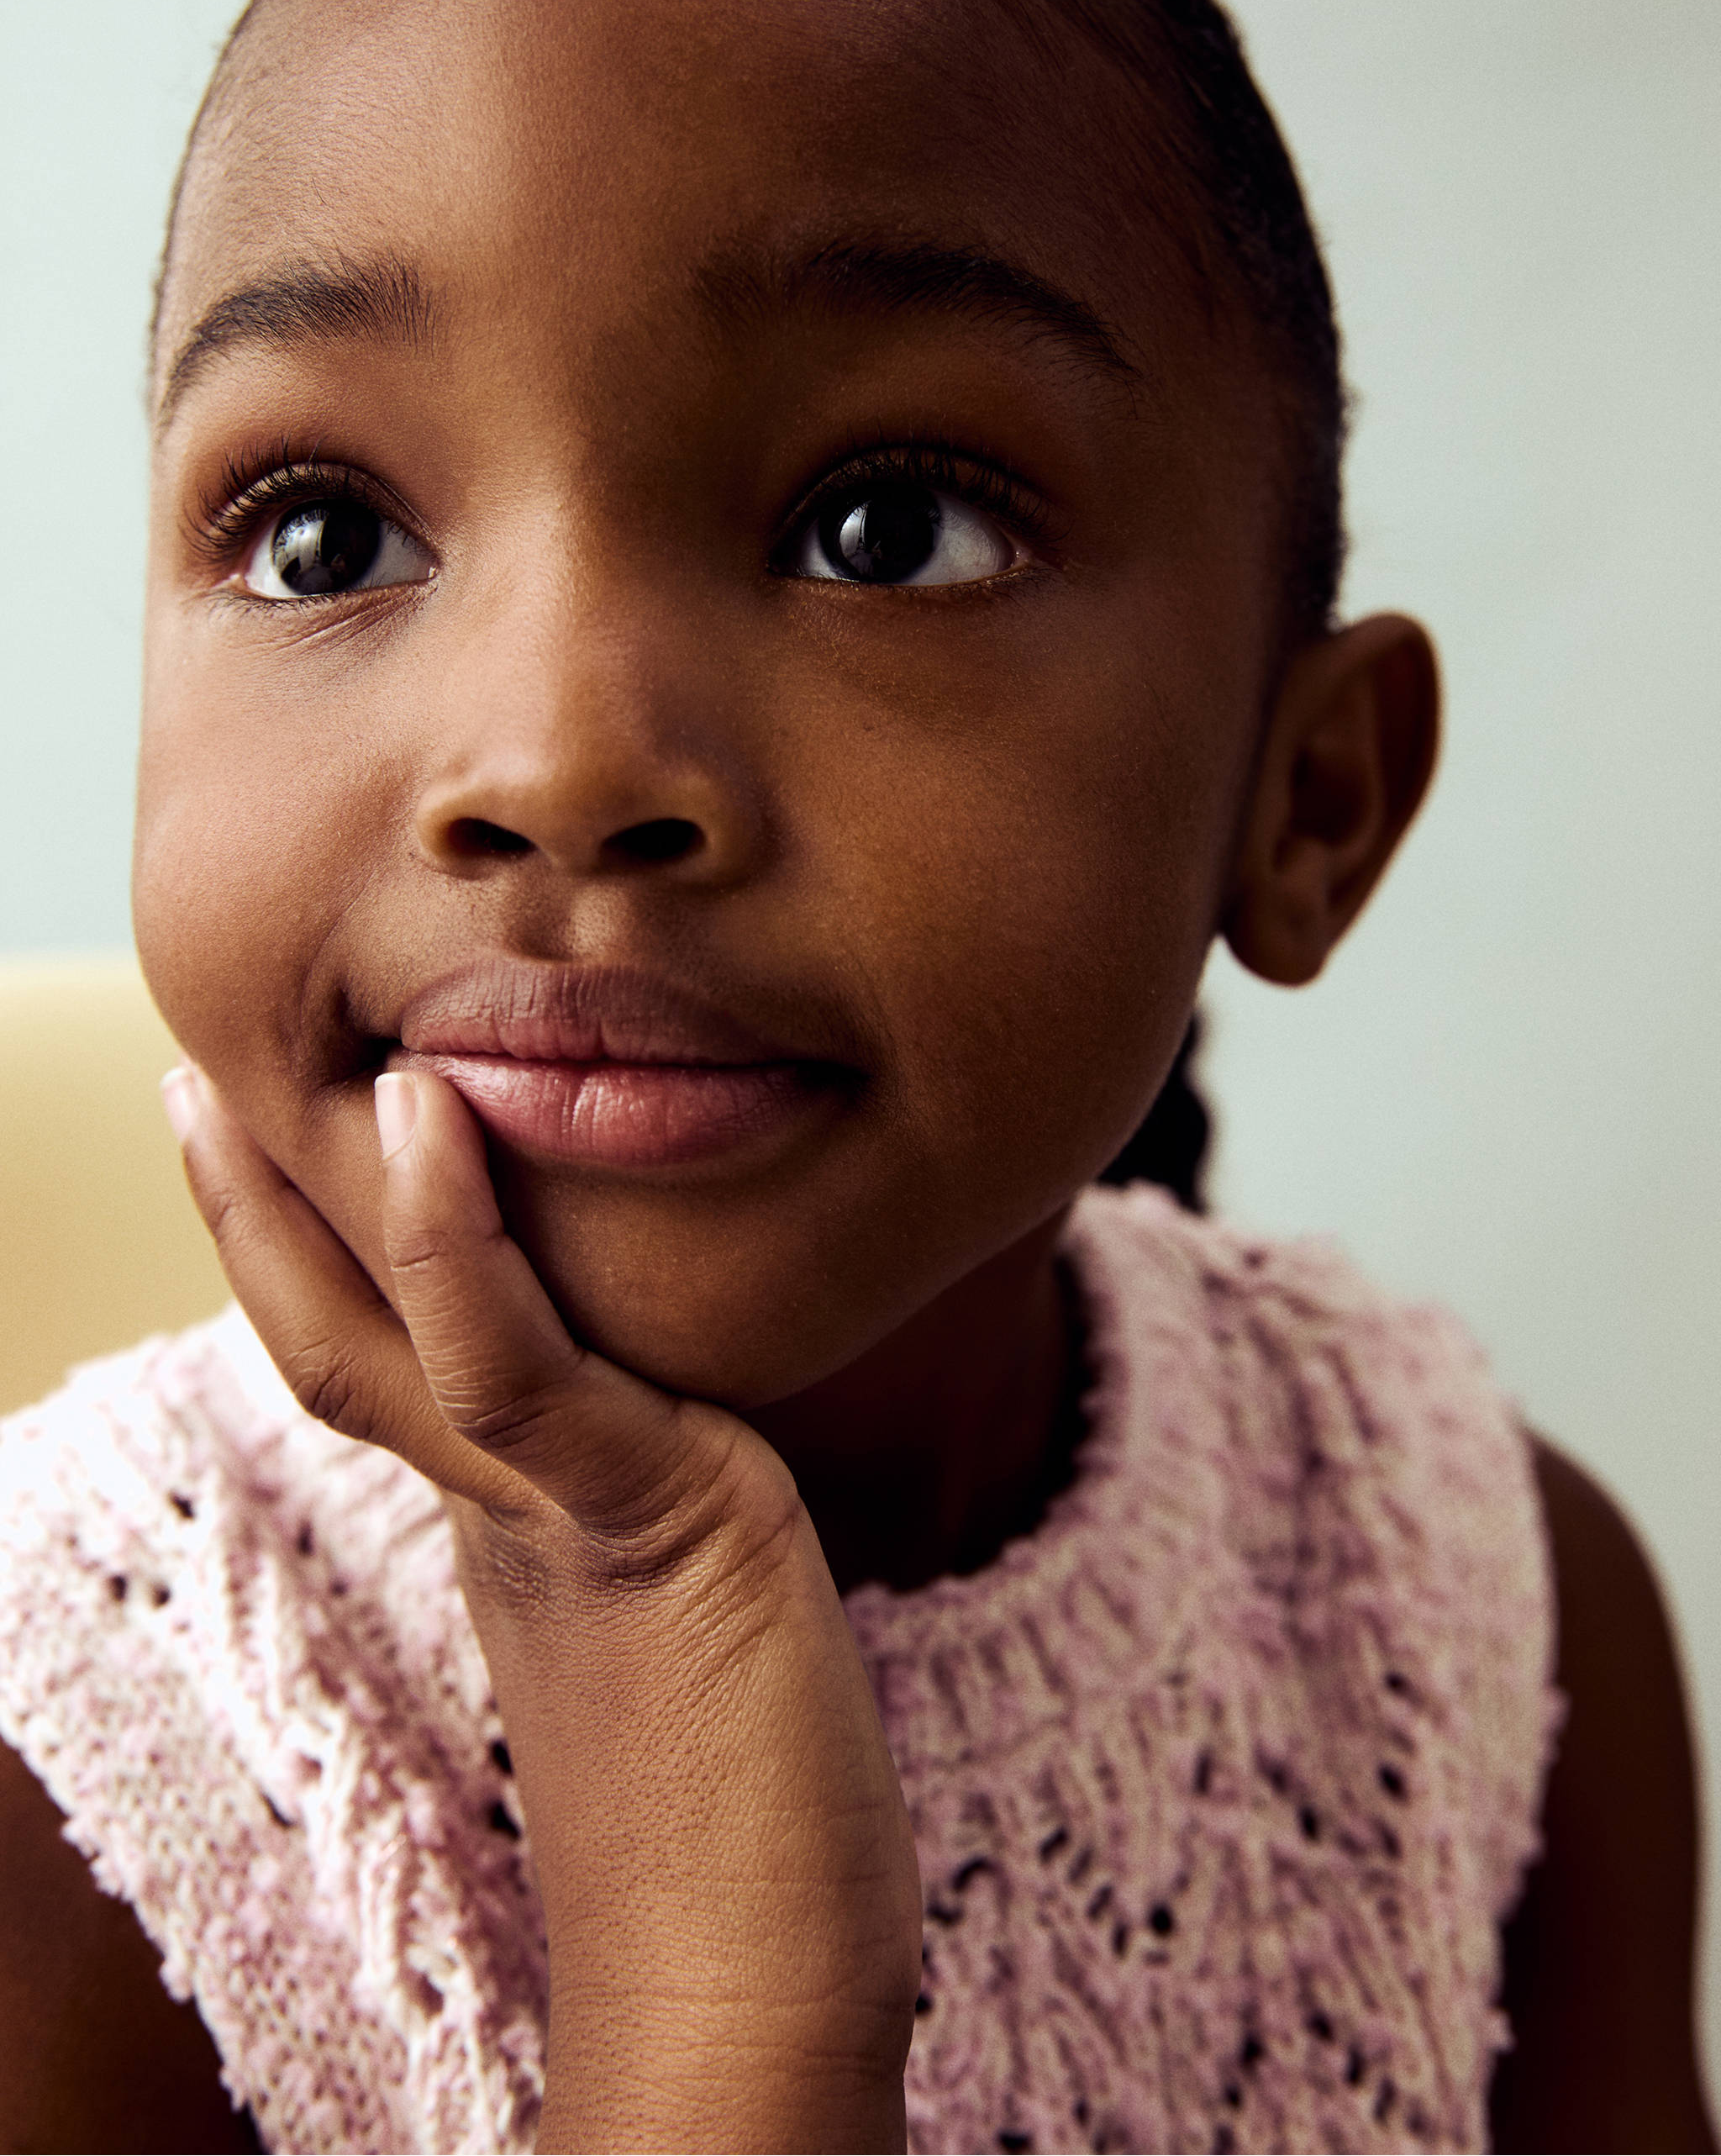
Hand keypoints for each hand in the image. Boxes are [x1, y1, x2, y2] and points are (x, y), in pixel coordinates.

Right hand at [165, 1064, 922, 2152]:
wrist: (764, 1994)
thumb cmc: (758, 1822)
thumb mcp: (694, 1609)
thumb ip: (664, 1508)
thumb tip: (698, 1447)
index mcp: (515, 1524)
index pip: (394, 1362)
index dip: (332, 1259)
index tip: (291, 1153)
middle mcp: (504, 1511)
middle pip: (337, 1338)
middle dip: (261, 1215)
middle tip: (199, 1086)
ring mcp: (552, 1512)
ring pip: (380, 1336)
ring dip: (296, 1204)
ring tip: (227, 1079)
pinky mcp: (632, 1516)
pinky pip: (513, 1360)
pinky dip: (457, 1242)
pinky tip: (427, 1118)